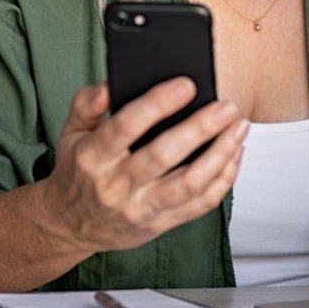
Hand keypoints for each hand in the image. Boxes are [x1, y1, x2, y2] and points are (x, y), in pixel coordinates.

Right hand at [38, 79, 246, 254]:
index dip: (158, 104)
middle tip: (225, 107)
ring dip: (220, 154)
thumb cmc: (77, 172)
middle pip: (164, 155)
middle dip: (200, 129)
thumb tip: (110, 83)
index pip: (126, 126)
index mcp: (92, 156)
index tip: (186, 85)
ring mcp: (140, 207)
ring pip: (189, 183)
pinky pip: (199, 204)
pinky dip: (223, 179)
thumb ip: (86, 103)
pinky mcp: (159, 224)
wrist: (70, 224)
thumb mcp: (69, 132)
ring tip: (239, 128)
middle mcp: (116, 184)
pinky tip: (233, 155)